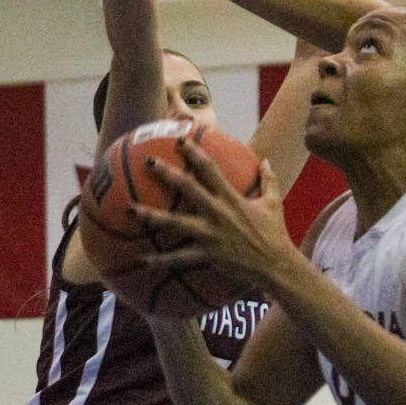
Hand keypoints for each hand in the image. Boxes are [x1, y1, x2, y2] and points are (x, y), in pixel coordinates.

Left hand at [133, 139, 299, 289]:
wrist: (275, 265)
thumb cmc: (274, 233)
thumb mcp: (273, 203)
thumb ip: (269, 180)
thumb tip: (266, 161)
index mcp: (232, 198)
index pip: (210, 169)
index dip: (194, 153)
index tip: (180, 139)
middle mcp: (217, 212)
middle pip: (187, 188)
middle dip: (166, 173)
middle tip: (148, 162)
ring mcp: (210, 234)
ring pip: (174, 223)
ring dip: (151, 215)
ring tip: (131, 211)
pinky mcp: (207, 254)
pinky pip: (180, 258)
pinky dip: (162, 260)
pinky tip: (145, 259)